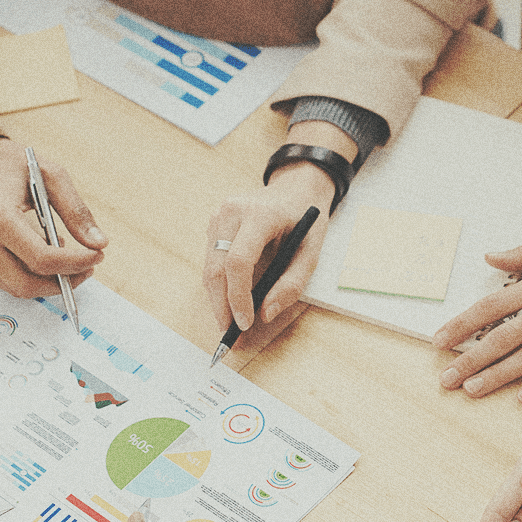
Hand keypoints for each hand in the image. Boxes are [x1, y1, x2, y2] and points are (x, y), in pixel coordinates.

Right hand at [0, 138, 107, 297]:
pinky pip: (0, 281)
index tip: (97, 256)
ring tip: (61, 255)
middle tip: (86, 267)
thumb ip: (76, 212)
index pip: (42, 259)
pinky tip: (36, 255)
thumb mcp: (50, 176)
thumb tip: (100, 243)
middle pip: (27, 284)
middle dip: (63, 281)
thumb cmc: (8, 164)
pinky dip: (25, 275)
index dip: (75, 264)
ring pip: (15, 287)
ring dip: (45, 280)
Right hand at [203, 161, 333, 331]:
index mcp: (260, 214)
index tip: (244, 322)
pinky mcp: (214, 223)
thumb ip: (292, 284)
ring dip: (217, 298)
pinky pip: (211, 260)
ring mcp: (219, 215)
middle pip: (217, 267)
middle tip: (230, 333)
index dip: (238, 296)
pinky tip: (229, 300)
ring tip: (228, 323)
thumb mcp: (311, 252)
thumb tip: (266, 314)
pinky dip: (218, 283)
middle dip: (221, 305)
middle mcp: (232, 211)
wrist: (296, 188)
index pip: (238, 261)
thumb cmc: (306, 219)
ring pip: (209, 266)